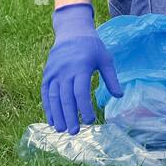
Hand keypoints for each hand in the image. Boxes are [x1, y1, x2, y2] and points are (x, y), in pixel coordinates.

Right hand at [42, 3, 122, 133]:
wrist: (71, 32)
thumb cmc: (92, 47)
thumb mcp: (105, 59)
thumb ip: (111, 78)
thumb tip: (119, 96)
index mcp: (80, 68)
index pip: (81, 92)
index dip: (85, 107)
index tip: (91, 120)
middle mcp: (64, 72)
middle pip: (66, 98)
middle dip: (70, 116)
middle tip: (75, 132)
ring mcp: (53, 74)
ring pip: (53, 98)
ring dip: (57, 115)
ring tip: (62, 130)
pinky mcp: (46, 75)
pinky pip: (45, 94)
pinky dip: (48, 108)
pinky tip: (52, 120)